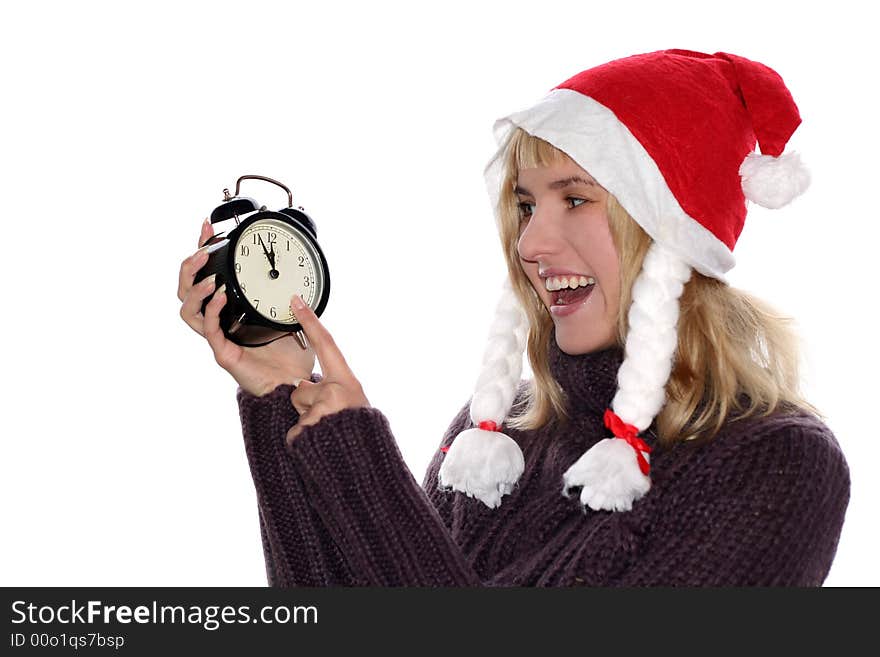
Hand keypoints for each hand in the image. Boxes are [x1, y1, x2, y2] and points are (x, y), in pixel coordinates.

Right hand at [178, 218, 315, 395]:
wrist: (296, 385)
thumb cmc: (291, 356)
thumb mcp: (293, 315)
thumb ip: (291, 295)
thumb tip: (297, 273)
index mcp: (232, 311)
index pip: (208, 277)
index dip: (204, 252)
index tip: (208, 228)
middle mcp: (219, 323)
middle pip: (186, 290)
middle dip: (189, 266)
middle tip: (201, 250)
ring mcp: (218, 338)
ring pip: (187, 310)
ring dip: (194, 288)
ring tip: (208, 275)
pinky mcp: (224, 353)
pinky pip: (209, 329)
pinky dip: (212, 310)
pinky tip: (220, 296)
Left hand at [286, 296, 369, 447]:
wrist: (366, 465)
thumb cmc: (359, 433)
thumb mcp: (350, 404)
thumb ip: (329, 390)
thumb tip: (301, 387)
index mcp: (348, 380)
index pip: (326, 344)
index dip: (310, 321)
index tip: (296, 300)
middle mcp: (336, 391)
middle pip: (300, 389)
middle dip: (306, 406)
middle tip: (328, 421)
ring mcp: (322, 409)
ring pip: (296, 410)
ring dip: (305, 423)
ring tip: (326, 434)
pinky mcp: (309, 428)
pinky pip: (293, 431)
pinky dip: (301, 440)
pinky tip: (319, 446)